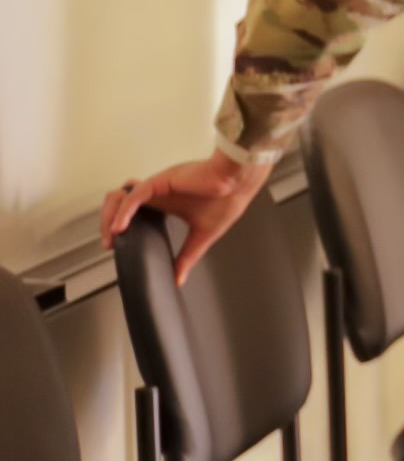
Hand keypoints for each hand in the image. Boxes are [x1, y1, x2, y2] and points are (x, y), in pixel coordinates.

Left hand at [101, 152, 275, 282]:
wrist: (239, 181)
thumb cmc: (227, 199)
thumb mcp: (203, 235)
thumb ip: (187, 256)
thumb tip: (179, 279)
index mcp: (165, 203)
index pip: (132, 212)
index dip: (120, 226)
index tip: (118, 247)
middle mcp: (156, 193)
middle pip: (118, 203)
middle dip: (107, 223)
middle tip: (109, 244)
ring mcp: (155, 187)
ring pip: (120, 197)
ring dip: (109, 216)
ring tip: (111, 236)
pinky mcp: (159, 182)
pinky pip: (133, 196)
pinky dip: (123, 212)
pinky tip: (119, 228)